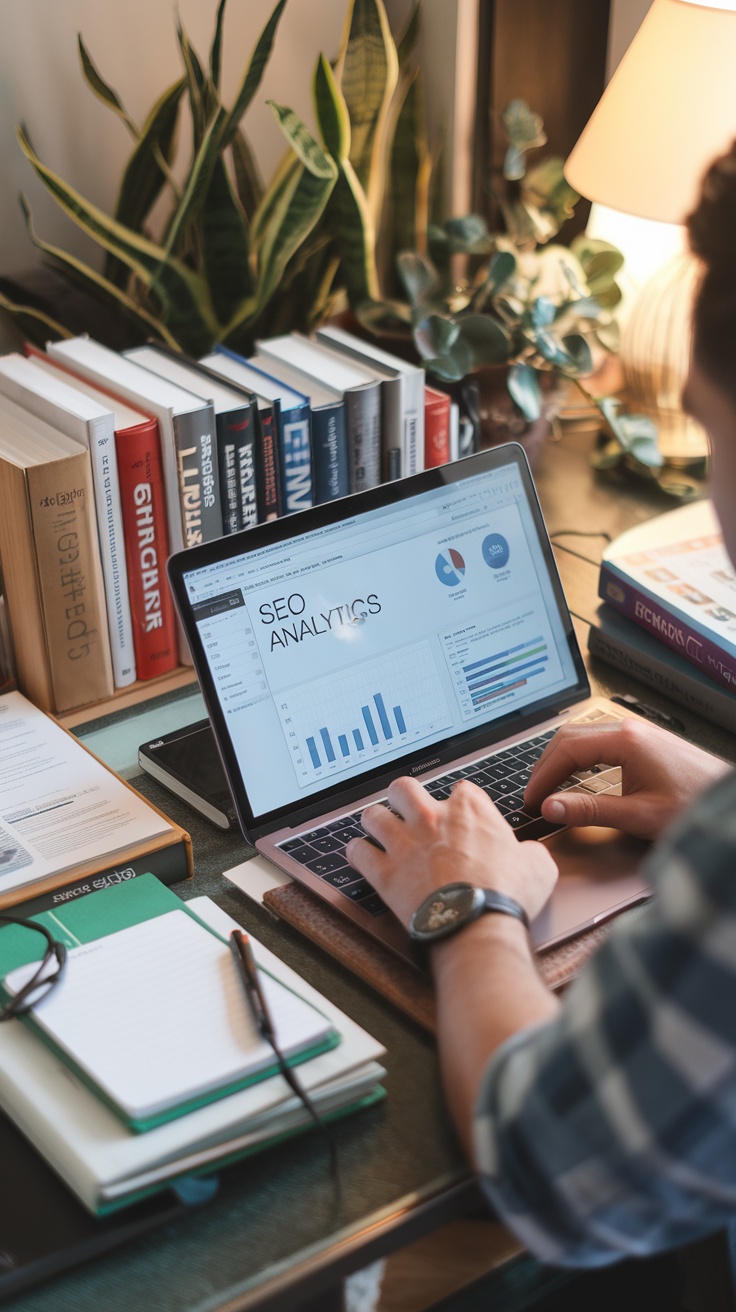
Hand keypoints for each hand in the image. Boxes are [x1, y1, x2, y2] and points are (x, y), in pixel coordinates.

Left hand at [345, 777, 557, 929]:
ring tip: (380, 833)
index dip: (459, 805)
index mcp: (469, 808)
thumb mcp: (538, 866)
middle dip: (404, 799)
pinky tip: (362, 858)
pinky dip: (358, 855)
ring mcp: (404, 842)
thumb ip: (528, 851)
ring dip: (376, 823)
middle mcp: (431, 817)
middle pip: (403, 788)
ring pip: (373, 815)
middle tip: (409, 814)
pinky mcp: (384, 871)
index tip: (460, 821)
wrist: (477, 925)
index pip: (459, 790)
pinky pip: (357, 852)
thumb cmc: (507, 895)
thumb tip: (528, 854)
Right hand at [524, 718, 729, 841]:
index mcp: (625, 740)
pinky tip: (577, 775)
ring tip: (550, 787)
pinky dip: (580, 757)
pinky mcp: (644, 742)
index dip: (543, 776)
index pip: (567, 750)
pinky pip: (599, 741)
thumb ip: (590, 810)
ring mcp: (637, 732)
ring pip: (583, 736)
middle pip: (570, 737)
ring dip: (562, 760)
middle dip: (547, 766)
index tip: (532, 800)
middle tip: (535, 795)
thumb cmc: (693, 806)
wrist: (729, 803)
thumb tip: (551, 807)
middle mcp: (629, 729)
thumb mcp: (638, 815)